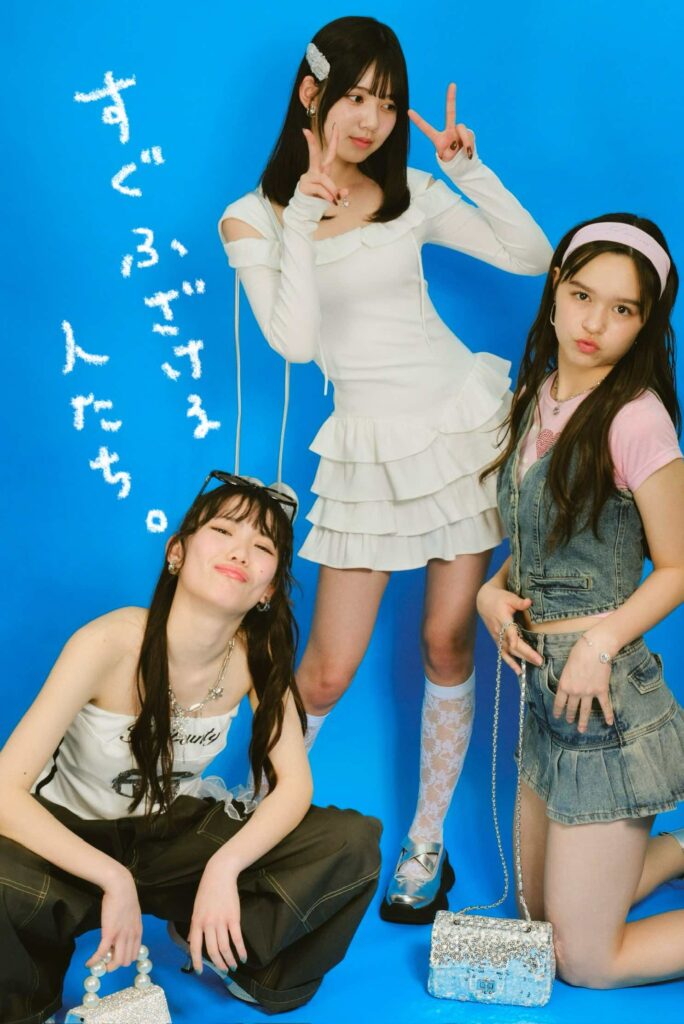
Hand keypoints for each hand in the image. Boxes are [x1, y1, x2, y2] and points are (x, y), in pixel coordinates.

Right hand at [87, 866, 141, 970]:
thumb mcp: (133, 915)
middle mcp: (131, 937)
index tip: (116, 957)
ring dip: (107, 966)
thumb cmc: (126, 897)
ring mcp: (121, 936)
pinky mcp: (109, 934)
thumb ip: (130, 926)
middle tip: (106, 960)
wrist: (121, 887)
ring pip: (116, 961)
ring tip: (99, 965)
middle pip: (125, 961)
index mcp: (138, 932)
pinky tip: (88, 963)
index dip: (125, 959)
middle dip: (116, 964)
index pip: (134, 955)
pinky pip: (101, 953)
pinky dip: (94, 961)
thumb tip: (124, 934)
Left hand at [189, 854, 246, 973]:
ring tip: (233, 966)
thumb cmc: (207, 891)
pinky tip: (242, 956)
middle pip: (212, 950)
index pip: (194, 947)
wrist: (220, 874)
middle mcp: (208, 924)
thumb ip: (194, 926)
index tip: (200, 972)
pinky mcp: (234, 917)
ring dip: (229, 960)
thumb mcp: (196, 909)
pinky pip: (237, 938)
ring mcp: (221, 921)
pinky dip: (240, 950)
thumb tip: (190, 941)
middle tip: (223, 971)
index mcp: (196, 922)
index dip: (196, 961)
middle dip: (218, 964)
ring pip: (225, 947)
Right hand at [299, 124, 348, 205]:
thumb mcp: (332, 195)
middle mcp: (314, 171)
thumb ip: (339, 192)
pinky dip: (327, 195)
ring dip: (332, 190)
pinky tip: (330, 201)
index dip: (333, 140)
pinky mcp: (304, 185)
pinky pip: (321, 189)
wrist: (306, 209)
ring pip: (324, 179)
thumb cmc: (319, 199)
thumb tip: (345, 192)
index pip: (329, 152)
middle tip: (306, 130)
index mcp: (322, 170)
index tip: (335, 126)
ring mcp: (308, 178)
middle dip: (311, 143)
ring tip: (334, 200)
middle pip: (314, 155)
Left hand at [408, 83, 473, 161]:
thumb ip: (451, 152)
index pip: (426, 128)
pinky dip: (469, 145)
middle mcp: (449, 131)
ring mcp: (459, 132)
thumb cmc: (451, 161)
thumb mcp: (446, 159)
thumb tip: (462, 144)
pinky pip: (469, 137)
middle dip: (451, 98)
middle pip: (450, 112)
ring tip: (463, 151)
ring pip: (462, 128)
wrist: (462, 164)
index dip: (418, 121)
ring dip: (464, 140)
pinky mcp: (469, 134)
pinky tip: (467, 151)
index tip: (409, 111)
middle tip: (452, 84)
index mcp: (438, 138)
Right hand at [477, 581, 542, 673]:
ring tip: (535, 665)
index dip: (513, 638)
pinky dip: (511, 663)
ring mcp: (497, 637)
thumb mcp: (509, 597)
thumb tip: (529, 602)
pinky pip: (504, 654)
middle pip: (512, 645)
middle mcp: (499, 631)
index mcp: (502, 619)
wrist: (484, 601)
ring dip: (521, 659)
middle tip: (539, 660)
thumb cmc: (499, 598)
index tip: (518, 645)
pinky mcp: (497, 641)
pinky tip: (519, 671)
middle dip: (526, 653)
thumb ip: (519, 602)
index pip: (508, 630)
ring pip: (509, 651)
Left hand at [552, 637, 613, 732]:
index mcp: (564, 684)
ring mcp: (589, 693)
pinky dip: (608, 715)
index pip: (559, 701)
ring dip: (583, 721)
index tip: (557, 716)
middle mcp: (575, 691)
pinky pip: (605, 705)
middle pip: (572, 707)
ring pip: (585, 710)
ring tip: (581, 729)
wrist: (595, 649)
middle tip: (569, 721)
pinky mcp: (601, 690)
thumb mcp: (567, 666)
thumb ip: (567, 678)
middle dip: (570, 715)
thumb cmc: (579, 653)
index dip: (558, 710)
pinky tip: (609, 723)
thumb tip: (569, 685)